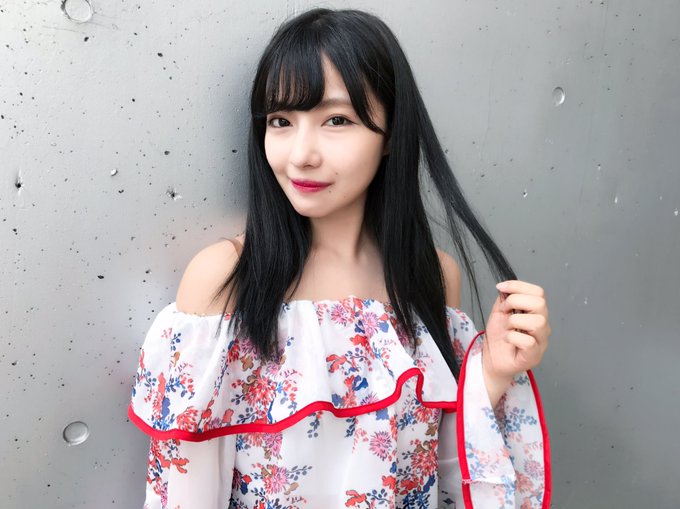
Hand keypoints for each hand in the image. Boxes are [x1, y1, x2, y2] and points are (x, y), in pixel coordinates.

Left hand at [482, 280, 550, 404]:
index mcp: (535, 313)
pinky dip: (513, 337)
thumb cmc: (498, 337)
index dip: (518, 286)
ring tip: (507, 328)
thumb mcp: (499, 313)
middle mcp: (542, 325)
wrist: (492, 360)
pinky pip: (529, 341)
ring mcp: (541, 341)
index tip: (500, 288)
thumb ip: (504, 299)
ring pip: (538, 322)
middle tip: (504, 311)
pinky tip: (508, 340)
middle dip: (516, 301)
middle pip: (540, 303)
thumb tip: (505, 287)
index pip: (538, 292)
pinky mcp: (534, 356)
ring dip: (515, 321)